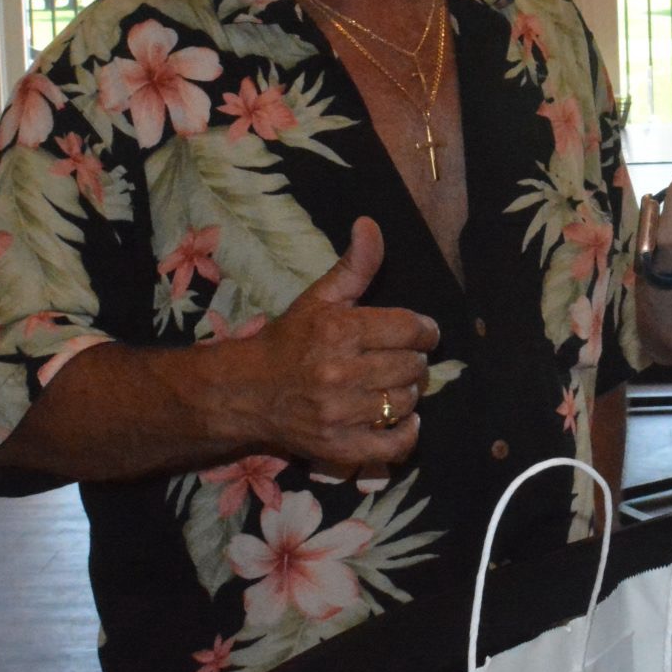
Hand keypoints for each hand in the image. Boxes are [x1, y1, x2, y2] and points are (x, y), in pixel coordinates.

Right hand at [248, 217, 440, 468]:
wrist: (246, 392)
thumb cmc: (289, 341)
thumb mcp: (320, 298)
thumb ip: (354, 265)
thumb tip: (370, 224)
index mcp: (339, 330)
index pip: (411, 328)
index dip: (425, 330)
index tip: (421, 333)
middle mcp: (339, 371)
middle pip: (412, 366)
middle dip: (414, 361)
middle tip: (400, 359)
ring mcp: (338, 413)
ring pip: (405, 401)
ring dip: (407, 393)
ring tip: (392, 385)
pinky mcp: (337, 446)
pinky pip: (392, 445)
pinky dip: (407, 434)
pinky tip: (403, 419)